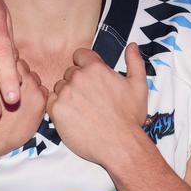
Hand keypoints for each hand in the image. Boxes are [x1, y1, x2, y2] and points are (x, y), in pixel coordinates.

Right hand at [0, 58, 47, 159]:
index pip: (6, 56)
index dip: (2, 67)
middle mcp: (15, 72)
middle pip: (22, 67)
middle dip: (16, 76)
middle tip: (7, 91)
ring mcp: (30, 86)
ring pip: (33, 79)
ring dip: (27, 87)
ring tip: (15, 101)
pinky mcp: (39, 102)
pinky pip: (43, 93)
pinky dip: (36, 99)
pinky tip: (24, 109)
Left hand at [49, 44, 148, 166]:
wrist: (121, 145)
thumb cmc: (130, 117)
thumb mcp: (139, 86)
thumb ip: (135, 62)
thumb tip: (132, 45)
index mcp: (96, 68)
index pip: (79, 55)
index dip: (84, 65)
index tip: (91, 79)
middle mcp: (78, 77)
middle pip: (69, 72)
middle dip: (77, 83)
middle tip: (90, 100)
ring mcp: (66, 93)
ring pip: (59, 87)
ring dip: (67, 95)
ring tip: (83, 110)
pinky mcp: (57, 110)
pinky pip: (51, 102)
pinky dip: (59, 108)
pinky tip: (73, 117)